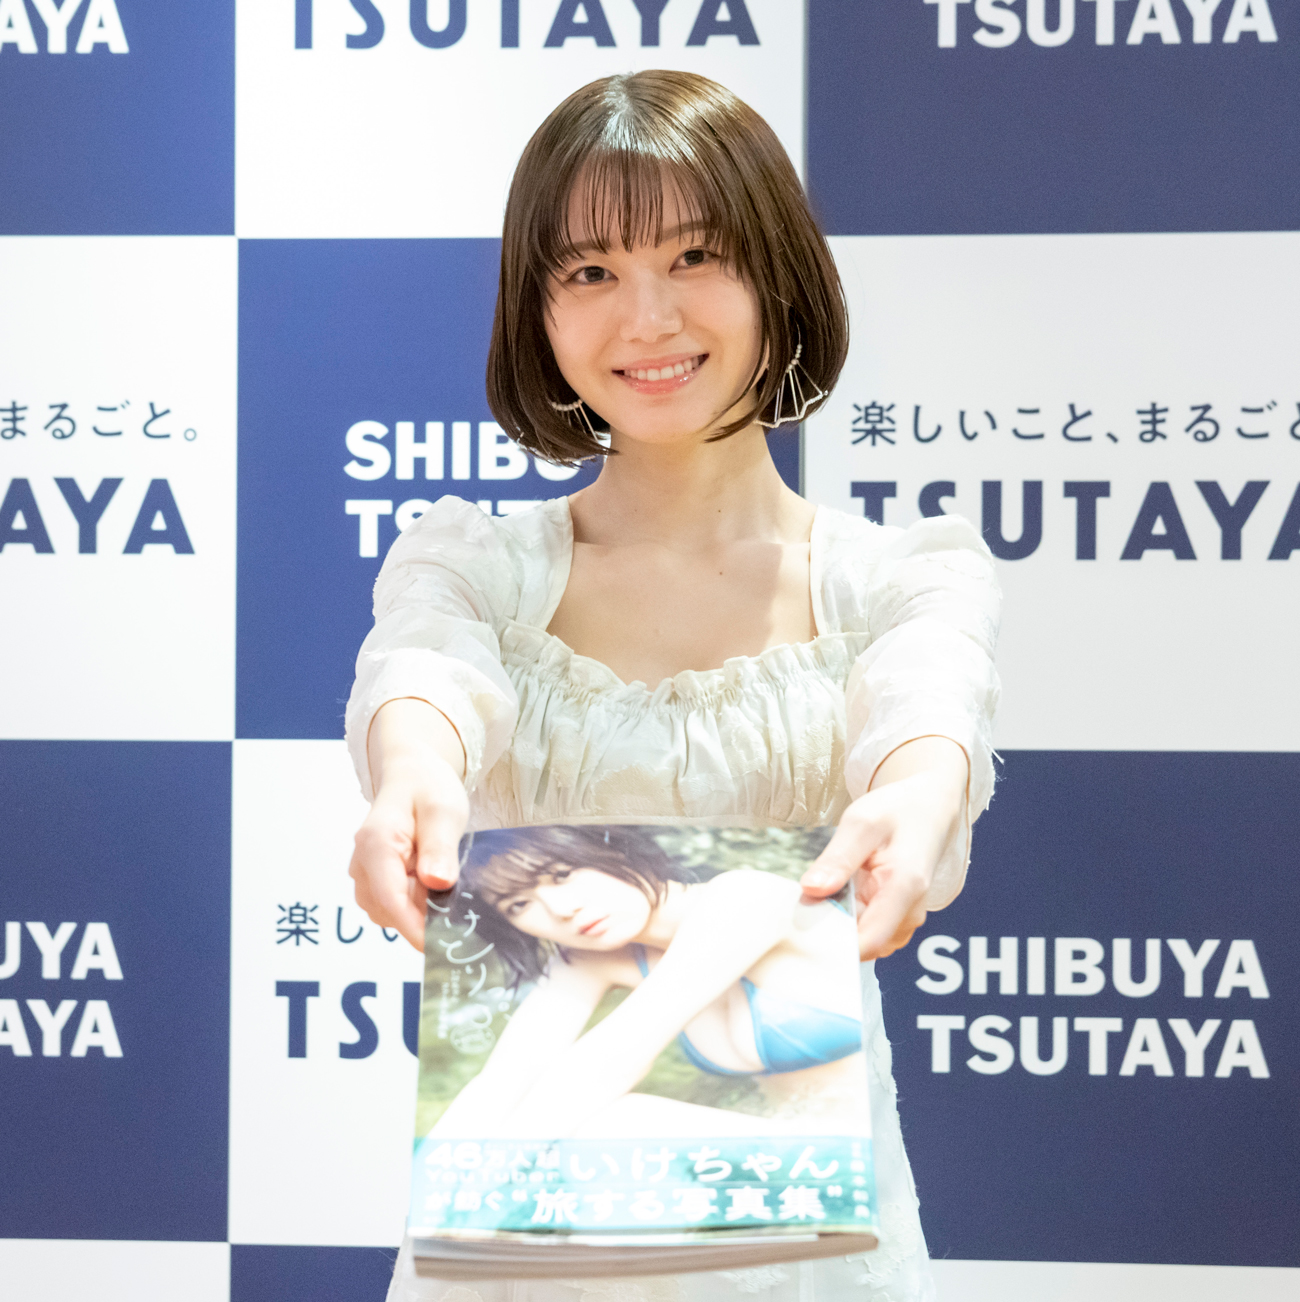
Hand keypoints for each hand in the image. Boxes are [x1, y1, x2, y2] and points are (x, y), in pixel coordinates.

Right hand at [347, 699, 468, 949]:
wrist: (412, 773)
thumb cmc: (427, 787)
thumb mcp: (443, 810)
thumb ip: (439, 847)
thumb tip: (438, 884)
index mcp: (377, 843)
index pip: (390, 898)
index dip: (415, 928)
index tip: (439, 946)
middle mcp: (363, 862)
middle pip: (388, 911)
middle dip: (422, 920)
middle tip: (461, 918)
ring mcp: (365, 873)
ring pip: (389, 912)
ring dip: (419, 913)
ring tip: (451, 897)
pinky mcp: (376, 879)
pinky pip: (393, 905)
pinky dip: (415, 907)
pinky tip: (438, 893)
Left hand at [801, 737, 967, 959]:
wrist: (928, 808)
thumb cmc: (897, 811)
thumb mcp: (861, 823)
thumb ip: (838, 859)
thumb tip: (812, 890)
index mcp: (904, 887)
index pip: (868, 941)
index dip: (832, 943)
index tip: (802, 929)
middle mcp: (910, 912)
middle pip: (863, 945)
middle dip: (831, 931)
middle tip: (804, 903)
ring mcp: (905, 919)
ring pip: (864, 942)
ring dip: (839, 926)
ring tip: (822, 894)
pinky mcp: (898, 919)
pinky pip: (868, 932)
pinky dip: (848, 920)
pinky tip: (837, 896)